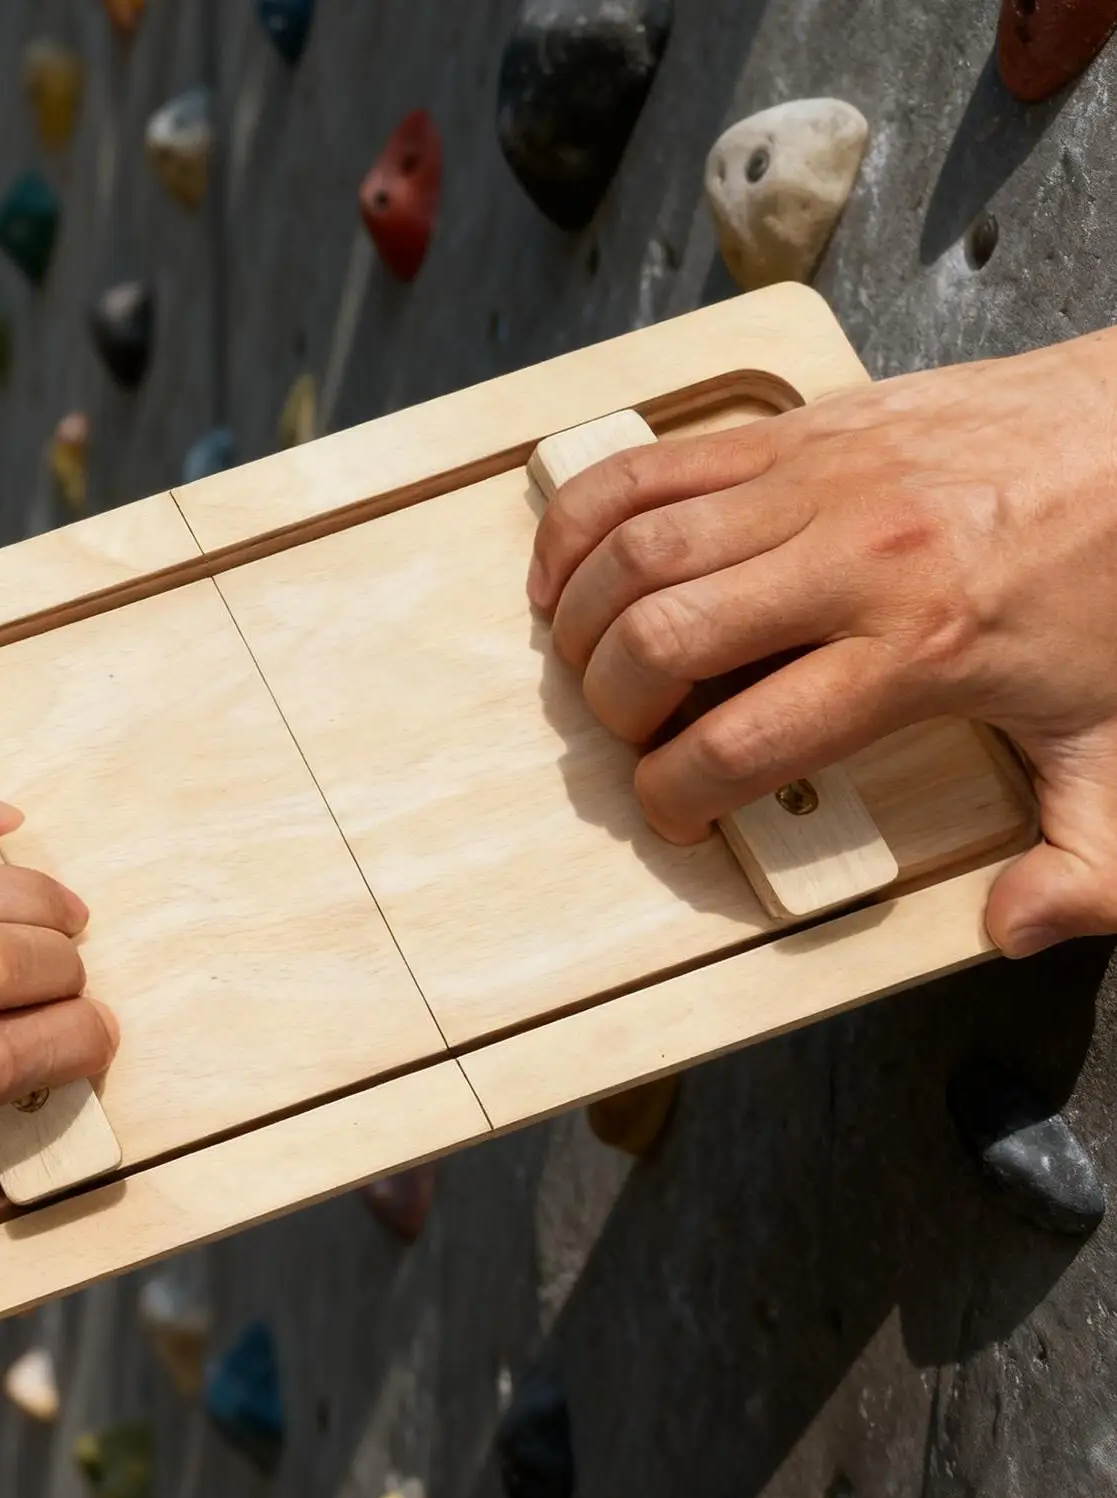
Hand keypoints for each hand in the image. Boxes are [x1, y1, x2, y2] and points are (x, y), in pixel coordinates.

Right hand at [528, 327, 1116, 957]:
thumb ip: (1087, 869)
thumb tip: (1014, 927)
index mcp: (917, 651)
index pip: (739, 741)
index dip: (674, 796)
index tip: (673, 810)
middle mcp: (850, 560)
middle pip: (662, 638)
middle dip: (612, 706)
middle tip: (629, 732)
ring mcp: (815, 482)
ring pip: (639, 548)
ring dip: (582, 615)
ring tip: (581, 656)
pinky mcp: (797, 431)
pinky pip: (651, 466)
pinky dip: (586, 518)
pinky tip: (571, 564)